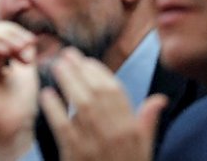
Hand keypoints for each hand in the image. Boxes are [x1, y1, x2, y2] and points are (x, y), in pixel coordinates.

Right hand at [0, 21, 38, 160]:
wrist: (15, 129)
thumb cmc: (20, 105)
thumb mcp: (25, 69)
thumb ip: (23, 49)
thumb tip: (26, 35)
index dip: (12, 29)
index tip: (31, 42)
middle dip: (7, 31)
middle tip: (26, 45)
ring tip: (17, 49)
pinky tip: (6, 52)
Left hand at [40, 48, 165, 160]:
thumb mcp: (144, 147)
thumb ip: (148, 121)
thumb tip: (160, 99)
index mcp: (131, 129)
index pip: (115, 91)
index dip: (99, 72)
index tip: (86, 61)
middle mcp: (115, 133)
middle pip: (96, 92)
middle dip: (80, 70)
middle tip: (66, 55)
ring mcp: (95, 144)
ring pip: (80, 104)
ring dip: (66, 81)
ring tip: (55, 67)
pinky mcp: (75, 155)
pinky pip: (63, 126)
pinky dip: (54, 108)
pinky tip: (46, 95)